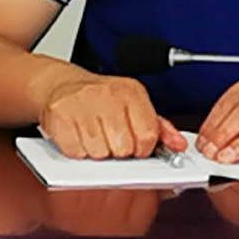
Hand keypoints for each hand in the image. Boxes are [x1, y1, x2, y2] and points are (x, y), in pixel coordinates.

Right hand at [41, 72, 180, 160]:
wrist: (60, 85)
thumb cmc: (100, 98)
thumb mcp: (133, 104)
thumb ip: (158, 126)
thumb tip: (178, 144)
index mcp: (130, 92)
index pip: (147, 135)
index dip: (143, 149)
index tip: (137, 146)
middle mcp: (107, 96)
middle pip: (124, 148)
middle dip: (119, 151)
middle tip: (111, 138)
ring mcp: (82, 105)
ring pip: (100, 153)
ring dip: (97, 151)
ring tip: (94, 134)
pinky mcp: (60, 116)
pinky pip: (76, 152)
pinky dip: (78, 150)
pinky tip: (79, 135)